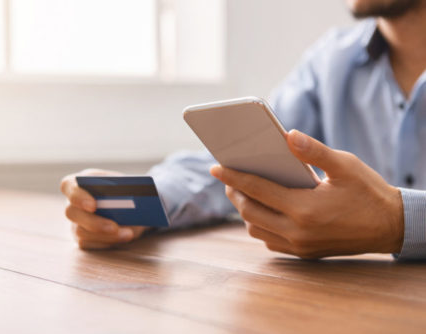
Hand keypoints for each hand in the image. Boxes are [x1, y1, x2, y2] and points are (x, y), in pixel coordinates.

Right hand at [60, 168, 147, 249]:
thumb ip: (122, 188)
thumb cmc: (125, 190)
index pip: (68, 186)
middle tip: (114, 227)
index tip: (93, 205)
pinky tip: (125, 237)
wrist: (133, 206)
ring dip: (106, 235)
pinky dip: (109, 241)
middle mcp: (73, 202)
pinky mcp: (82, 238)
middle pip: (72, 213)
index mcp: (80, 182)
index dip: (77, 196)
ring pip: (81, 232)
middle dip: (94, 222)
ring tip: (128, 233)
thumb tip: (126, 196)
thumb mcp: (126, 185)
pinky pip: (89, 243)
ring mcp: (76, 222)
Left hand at [210, 130, 403, 258]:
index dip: (233, 176)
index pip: (257, 189)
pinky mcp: (303, 254)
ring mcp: (299, 246)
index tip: (215, 167)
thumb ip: (314, 151)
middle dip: (234, 193)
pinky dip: (259, 225)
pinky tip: (262, 210)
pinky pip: (269, 241)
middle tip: (227, 177)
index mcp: (305, 208)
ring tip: (242, 192)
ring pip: (256, 229)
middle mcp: (298, 231)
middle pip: (250, 211)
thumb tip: (287, 135)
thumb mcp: (345, 166)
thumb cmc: (369, 192)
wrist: (391, 226)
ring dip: (245, 210)